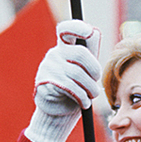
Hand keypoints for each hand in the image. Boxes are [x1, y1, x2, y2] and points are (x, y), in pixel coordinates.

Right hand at [25, 20, 102, 141]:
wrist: (59, 114)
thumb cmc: (76, 90)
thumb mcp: (85, 71)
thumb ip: (89, 53)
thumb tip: (94, 32)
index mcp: (64, 47)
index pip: (66, 30)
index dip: (76, 27)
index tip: (88, 31)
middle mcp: (54, 54)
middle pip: (80, 53)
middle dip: (94, 70)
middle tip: (96, 82)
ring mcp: (48, 67)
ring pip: (77, 74)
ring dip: (90, 88)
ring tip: (91, 96)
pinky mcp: (44, 83)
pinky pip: (68, 87)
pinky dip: (81, 97)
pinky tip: (83, 103)